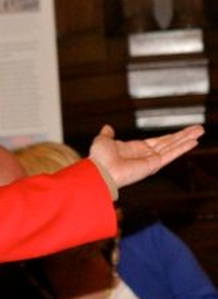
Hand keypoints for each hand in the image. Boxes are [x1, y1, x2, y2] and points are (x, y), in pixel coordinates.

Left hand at [89, 123, 203, 188]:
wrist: (100, 171)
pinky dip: (182, 147)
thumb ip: (108, 134)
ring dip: (187, 139)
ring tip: (200, 131)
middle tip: (199, 129)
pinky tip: (193, 141)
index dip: (171, 136)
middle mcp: (146, 155)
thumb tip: (107, 127)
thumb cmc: (99, 159)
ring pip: (173, 147)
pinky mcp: (154, 164)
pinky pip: (171, 154)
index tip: (182, 132)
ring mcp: (151, 160)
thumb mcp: (103, 140)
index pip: (158, 141)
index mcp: (136, 149)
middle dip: (184, 136)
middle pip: (169, 143)